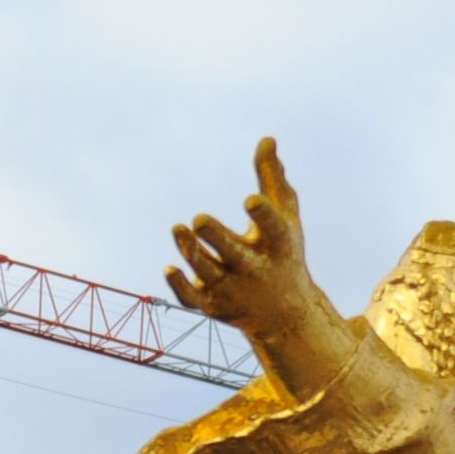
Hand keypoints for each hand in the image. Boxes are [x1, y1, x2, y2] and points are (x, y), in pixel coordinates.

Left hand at [168, 139, 354, 403]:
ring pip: (209, 273)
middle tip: (199, 219)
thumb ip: (274, 179)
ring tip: (179, 228)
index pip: (273, 229)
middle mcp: (256, 269)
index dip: (262, 215)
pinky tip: (168, 267)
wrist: (285, 314)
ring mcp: (233, 289)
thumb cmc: (283, 252)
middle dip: (217, 239)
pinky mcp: (213, 305)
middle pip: (235, 254)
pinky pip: (192, 299)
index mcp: (278, 245)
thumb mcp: (286, 217)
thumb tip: (266, 139)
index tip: (249, 199)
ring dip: (192, 254)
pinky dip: (179, 285)